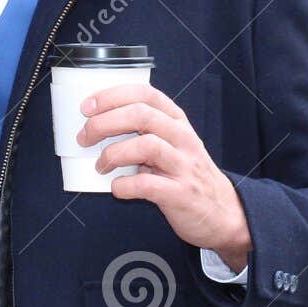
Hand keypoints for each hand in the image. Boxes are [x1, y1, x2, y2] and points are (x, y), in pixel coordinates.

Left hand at [78, 82, 251, 271]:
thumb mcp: (173, 143)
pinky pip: (147, 184)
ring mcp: (183, 165)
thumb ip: (145, 130)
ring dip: (113, 154)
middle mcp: (182, 138)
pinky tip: (117, 188)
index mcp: (176, 121)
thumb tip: (98, 123)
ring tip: (101, 166)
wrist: (223, 212)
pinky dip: (125, 185)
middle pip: (140, 115)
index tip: (88, 106)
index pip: (144, 94)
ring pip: (145, 145)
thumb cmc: (188, 174)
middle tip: (85, 137)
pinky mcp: (180, 193)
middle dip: (105, 123)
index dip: (112, 96)